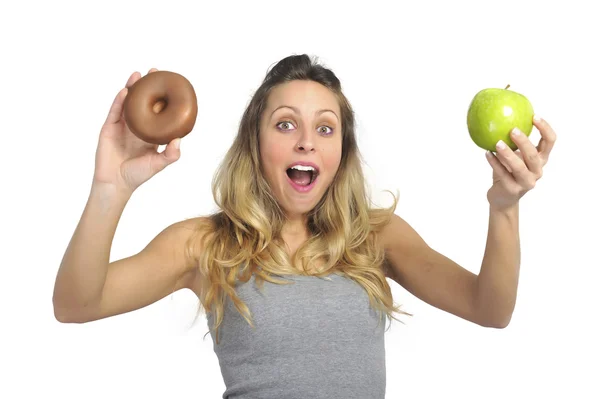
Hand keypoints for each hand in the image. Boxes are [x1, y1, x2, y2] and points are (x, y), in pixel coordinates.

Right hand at [92, 68, 181, 194]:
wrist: (116, 183)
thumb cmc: (138, 174)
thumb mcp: (159, 164)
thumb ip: (171, 154)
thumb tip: (179, 139)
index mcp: (150, 133)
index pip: (158, 111)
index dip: (163, 98)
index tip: (170, 84)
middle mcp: (136, 126)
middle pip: (142, 101)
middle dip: (148, 86)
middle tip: (155, 71)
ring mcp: (122, 126)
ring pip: (127, 103)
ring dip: (132, 87)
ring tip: (138, 75)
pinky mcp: (109, 128)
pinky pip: (115, 111)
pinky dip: (119, 101)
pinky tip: (125, 91)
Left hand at [485, 116, 556, 210]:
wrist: (503, 197)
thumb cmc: (508, 171)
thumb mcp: (514, 155)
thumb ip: (513, 141)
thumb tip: (501, 114)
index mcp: (541, 159)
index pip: (550, 142)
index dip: (545, 129)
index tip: (534, 116)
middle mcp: (537, 171)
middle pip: (534, 155)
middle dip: (524, 141)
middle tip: (512, 130)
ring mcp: (527, 182)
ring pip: (519, 167)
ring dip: (508, 154)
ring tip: (497, 143)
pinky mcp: (513, 189)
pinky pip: (503, 174)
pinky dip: (494, 163)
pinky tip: (487, 153)